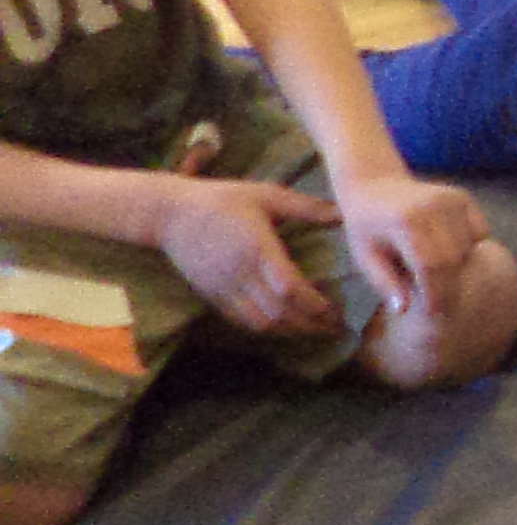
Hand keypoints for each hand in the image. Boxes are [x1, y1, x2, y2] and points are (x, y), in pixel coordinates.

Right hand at [154, 175, 343, 339]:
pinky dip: (265, 328)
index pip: (289, 288)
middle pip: (278, 312)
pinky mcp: (210, 294)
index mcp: (257, 248)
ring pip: (260, 322)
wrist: (168, 213)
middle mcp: (240, 273)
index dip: (315, 304)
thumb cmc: (220, 199)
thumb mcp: (264, 194)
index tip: (336, 310)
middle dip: (310, 324)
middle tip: (334, 327)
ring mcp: (223, 287)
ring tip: (313, 330)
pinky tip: (282, 326)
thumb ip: (304, 206)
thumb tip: (341, 214)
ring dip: (289, 331)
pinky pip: (240, 320)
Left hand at [331, 172, 485, 312]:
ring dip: (458, 268)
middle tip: (442, 305)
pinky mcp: (462, 197)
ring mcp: (451, 199)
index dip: (435, 293)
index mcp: (405, 222)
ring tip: (437, 275)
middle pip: (453, 259)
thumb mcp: (365, 258)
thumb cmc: (366, 226)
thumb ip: (385, 283)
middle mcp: (432, 207)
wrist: (374, 183)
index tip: (433, 313)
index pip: (430, 265)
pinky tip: (446, 249)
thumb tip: (404, 309)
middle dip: (450, 286)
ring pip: (468, 248)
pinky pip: (478, 234)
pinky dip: (469, 248)